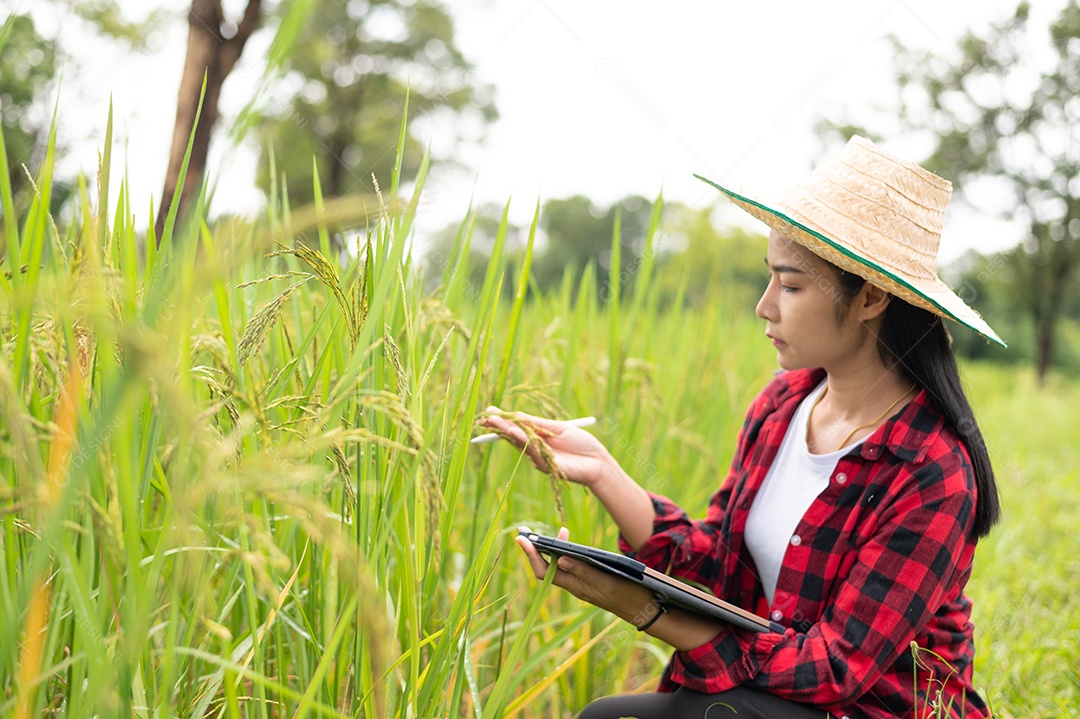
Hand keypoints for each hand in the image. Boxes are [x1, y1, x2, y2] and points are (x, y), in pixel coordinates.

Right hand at [481, 406, 617, 487]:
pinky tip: (513, 431)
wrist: (598, 462)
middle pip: (514, 435)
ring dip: (507, 431)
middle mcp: (536, 448)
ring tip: (496, 421)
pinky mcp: (545, 465)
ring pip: (520, 442)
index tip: (490, 412)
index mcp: (540, 436)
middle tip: (484, 418)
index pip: (518, 427)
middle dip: (500, 426)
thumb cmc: (582, 444)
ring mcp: (539, 457)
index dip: (504, 420)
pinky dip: (522, 440)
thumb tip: (517, 415)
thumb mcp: (559, 428)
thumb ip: (538, 424)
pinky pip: (531, 450)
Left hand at [514, 527, 655, 625]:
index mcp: (576, 586)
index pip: (545, 571)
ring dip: (552, 550)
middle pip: (548, 567)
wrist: (643, 610)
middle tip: (527, 531)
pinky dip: (567, 553)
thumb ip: (585, 571)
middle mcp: (575, 585)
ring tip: (555, 531)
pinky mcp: (590, 581)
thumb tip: (560, 560)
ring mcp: (582, 584)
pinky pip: (571, 567)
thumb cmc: (628, 596)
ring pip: (559, 566)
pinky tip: (570, 544)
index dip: (532, 555)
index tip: (523, 538)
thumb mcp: (607, 582)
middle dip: (536, 549)